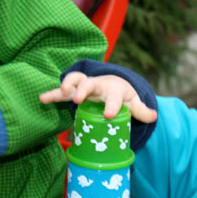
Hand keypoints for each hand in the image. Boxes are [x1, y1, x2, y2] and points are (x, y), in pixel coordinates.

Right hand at [39, 72, 156, 122]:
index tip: (109, 115)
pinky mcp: (74, 92)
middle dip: (84, 89)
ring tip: (61, 92)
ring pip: (75, 81)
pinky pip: (61, 92)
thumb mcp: (133, 102)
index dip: (112, 105)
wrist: (112, 84)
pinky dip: (52, 94)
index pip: (114, 96)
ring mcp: (85, 87)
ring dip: (67, 85)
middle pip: (90, 83)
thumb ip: (142, 110)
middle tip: (79, 99)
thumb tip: (154, 116)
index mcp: (114, 89)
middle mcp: (98, 85)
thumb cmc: (123, 95)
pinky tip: (41, 98)